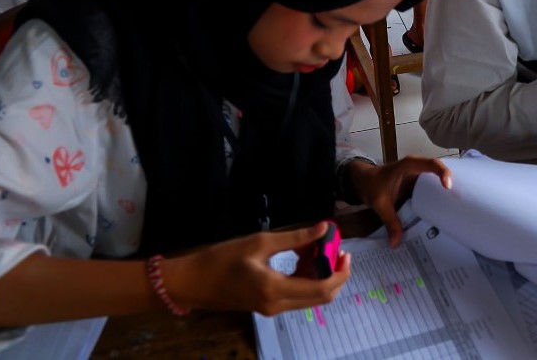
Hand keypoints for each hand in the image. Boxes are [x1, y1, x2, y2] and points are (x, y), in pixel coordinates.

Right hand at [167, 223, 350, 315]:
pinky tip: (301, 257)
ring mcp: (271, 309)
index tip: (345, 252)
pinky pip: (296, 295)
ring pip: (310, 297)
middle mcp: (277, 305)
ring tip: (316, 248)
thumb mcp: (260, 242)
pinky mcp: (266, 306)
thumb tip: (323, 227)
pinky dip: (306, 278)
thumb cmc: (221, 259)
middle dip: (334, 273)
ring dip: (320, 274)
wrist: (191, 282)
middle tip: (334, 248)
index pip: (322, 289)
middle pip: (321, 297)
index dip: (340, 272)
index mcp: (276, 290)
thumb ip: (295, 237)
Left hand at [348, 157, 452, 246]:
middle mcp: (419, 168)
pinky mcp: (419, 186)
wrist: (363, 181)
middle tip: (461, 202)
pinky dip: (438, 198)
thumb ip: (389, 221)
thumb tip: (396, 243)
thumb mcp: (379, 203)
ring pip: (438, 181)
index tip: (448, 187)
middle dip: (453, 184)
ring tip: (458, 208)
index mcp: (410, 165)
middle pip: (441, 171)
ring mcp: (420, 177)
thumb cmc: (371, 185)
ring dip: (447, 192)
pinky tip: (443, 212)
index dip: (443, 173)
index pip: (432, 164)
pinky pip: (432, 189)